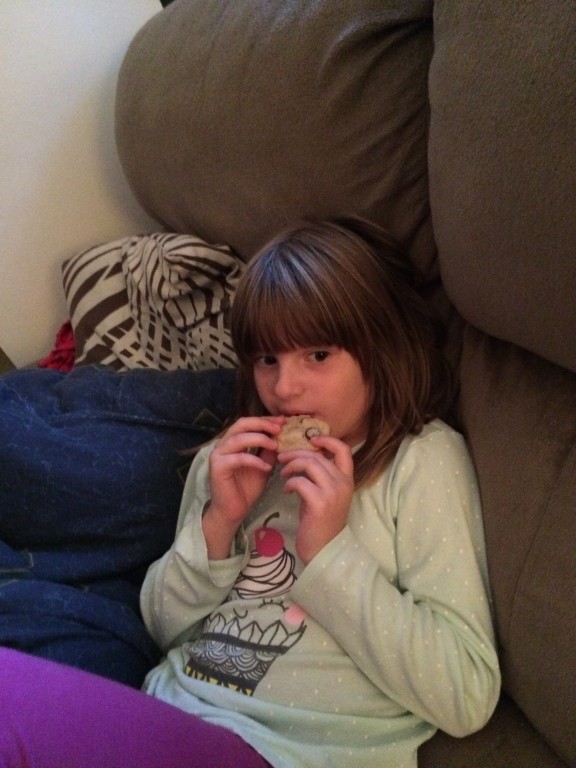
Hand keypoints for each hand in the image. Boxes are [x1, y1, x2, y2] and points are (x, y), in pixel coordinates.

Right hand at [203, 416, 282, 558]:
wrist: (232, 511)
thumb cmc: (246, 489)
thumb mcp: (263, 465)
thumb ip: (268, 451)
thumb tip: (282, 436)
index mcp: (233, 441)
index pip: (248, 422)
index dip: (265, 420)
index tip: (283, 421)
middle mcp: (223, 444)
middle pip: (241, 424)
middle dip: (262, 424)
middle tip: (279, 428)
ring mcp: (218, 455)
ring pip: (239, 438)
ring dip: (259, 439)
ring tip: (276, 445)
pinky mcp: (217, 467)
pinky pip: (238, 458)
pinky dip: (254, 460)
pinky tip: (267, 467)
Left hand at [278, 436, 353, 564]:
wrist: (324, 550)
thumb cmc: (321, 522)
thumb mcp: (325, 495)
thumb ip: (319, 477)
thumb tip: (301, 457)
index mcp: (347, 480)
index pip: (343, 449)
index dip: (327, 439)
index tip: (311, 440)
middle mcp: (342, 483)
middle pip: (317, 455)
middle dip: (296, 453)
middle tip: (282, 458)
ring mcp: (332, 492)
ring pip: (309, 464)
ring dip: (291, 466)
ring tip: (283, 474)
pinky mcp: (319, 503)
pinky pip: (300, 481)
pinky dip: (290, 483)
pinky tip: (286, 490)